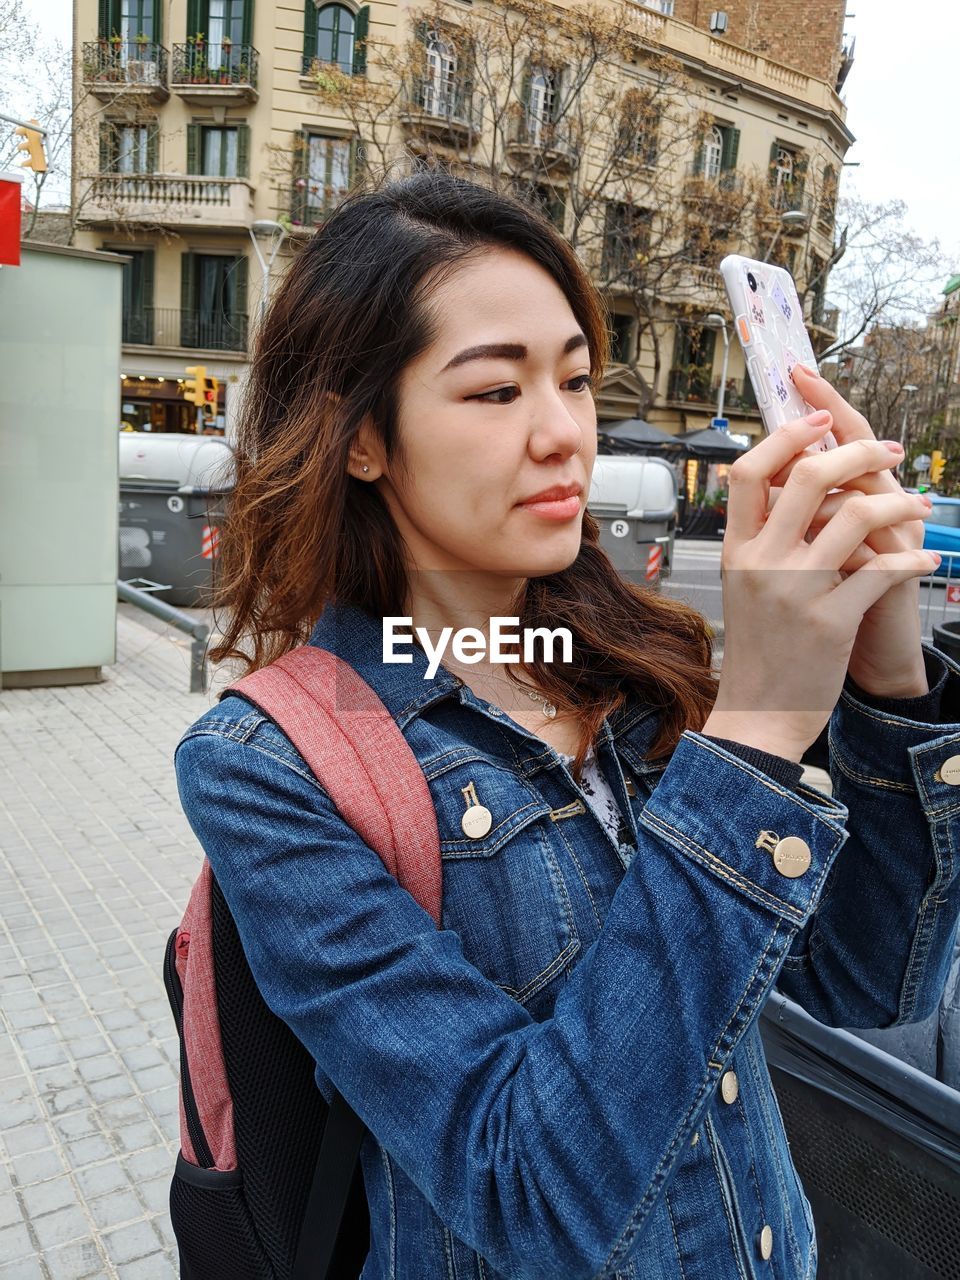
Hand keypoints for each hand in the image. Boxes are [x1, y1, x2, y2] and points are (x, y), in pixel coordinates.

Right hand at [702, 414, 937, 761]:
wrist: (761, 712)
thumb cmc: (762, 646)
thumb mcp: (747, 584)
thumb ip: (767, 537)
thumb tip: (800, 480)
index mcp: (738, 550)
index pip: (750, 472)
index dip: (786, 436)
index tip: (818, 418)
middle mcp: (762, 563)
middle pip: (810, 477)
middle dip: (860, 451)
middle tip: (889, 450)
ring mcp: (796, 591)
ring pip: (856, 514)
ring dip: (900, 501)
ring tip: (917, 504)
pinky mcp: (831, 621)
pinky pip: (884, 570)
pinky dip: (915, 558)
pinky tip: (928, 557)